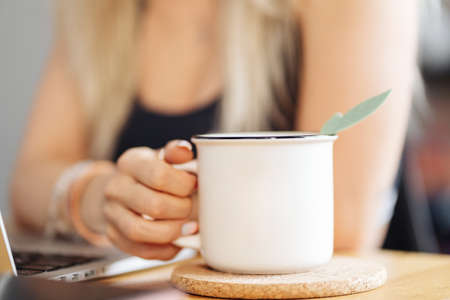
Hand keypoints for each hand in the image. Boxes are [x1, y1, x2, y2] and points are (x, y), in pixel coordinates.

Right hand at [102, 140, 197, 259]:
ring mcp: (111, 213)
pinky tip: (177, 241)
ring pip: (140, 231)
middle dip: (182, 209)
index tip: (194, 185)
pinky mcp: (113, 235)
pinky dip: (163, 250)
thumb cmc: (153, 173)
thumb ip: (176, 153)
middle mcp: (115, 188)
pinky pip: (138, 250)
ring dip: (172, 232)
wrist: (125, 188)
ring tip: (188, 226)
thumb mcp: (164, 157)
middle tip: (191, 206)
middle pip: (153, 206)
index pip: (159, 175)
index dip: (184, 184)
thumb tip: (184, 149)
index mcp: (130, 163)